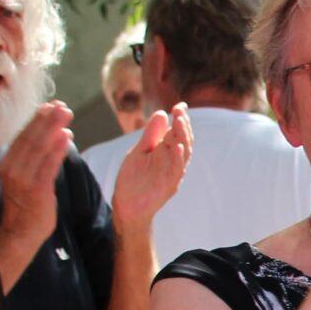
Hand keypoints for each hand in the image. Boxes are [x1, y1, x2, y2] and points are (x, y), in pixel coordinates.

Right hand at [0, 101, 72, 252]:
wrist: (20, 234)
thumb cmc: (27, 206)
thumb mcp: (27, 178)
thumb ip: (37, 159)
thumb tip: (56, 136)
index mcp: (8, 164)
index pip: (24, 136)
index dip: (38, 119)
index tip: (51, 105)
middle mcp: (12, 169)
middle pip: (31, 138)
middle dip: (47, 119)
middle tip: (62, 105)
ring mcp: (22, 180)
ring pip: (39, 148)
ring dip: (53, 128)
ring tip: (66, 113)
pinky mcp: (35, 190)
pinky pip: (47, 166)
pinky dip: (56, 150)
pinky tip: (66, 137)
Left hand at [110, 104, 192, 231]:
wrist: (127, 204)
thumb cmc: (133, 178)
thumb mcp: (140, 151)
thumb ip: (151, 134)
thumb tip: (162, 113)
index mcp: (166, 151)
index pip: (178, 132)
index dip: (181, 119)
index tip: (180, 105)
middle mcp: (173, 161)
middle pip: (183, 140)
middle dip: (183, 124)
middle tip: (179, 110)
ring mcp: (172, 173)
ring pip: (183, 153)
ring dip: (182, 137)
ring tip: (180, 121)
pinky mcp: (169, 185)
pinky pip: (176, 170)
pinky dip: (176, 158)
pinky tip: (174, 145)